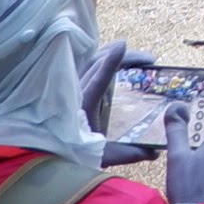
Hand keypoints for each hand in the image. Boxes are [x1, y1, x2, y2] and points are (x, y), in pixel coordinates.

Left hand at [80, 41, 158, 163]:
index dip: (111, 62)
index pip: (98, 79)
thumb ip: (129, 153)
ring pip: (90, 62)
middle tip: (149, 59)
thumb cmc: (74, 155)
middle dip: (124, 56)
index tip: (123, 46)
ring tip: (133, 54)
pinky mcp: (68, 88)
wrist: (47, 157)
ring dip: (112, 55)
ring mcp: (70, 89)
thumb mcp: (104, 156)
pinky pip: (84, 67)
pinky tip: (111, 60)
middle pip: (98, 64)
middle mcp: (75, 93)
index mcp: (84, 107)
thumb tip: (156, 152)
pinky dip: (100, 60)